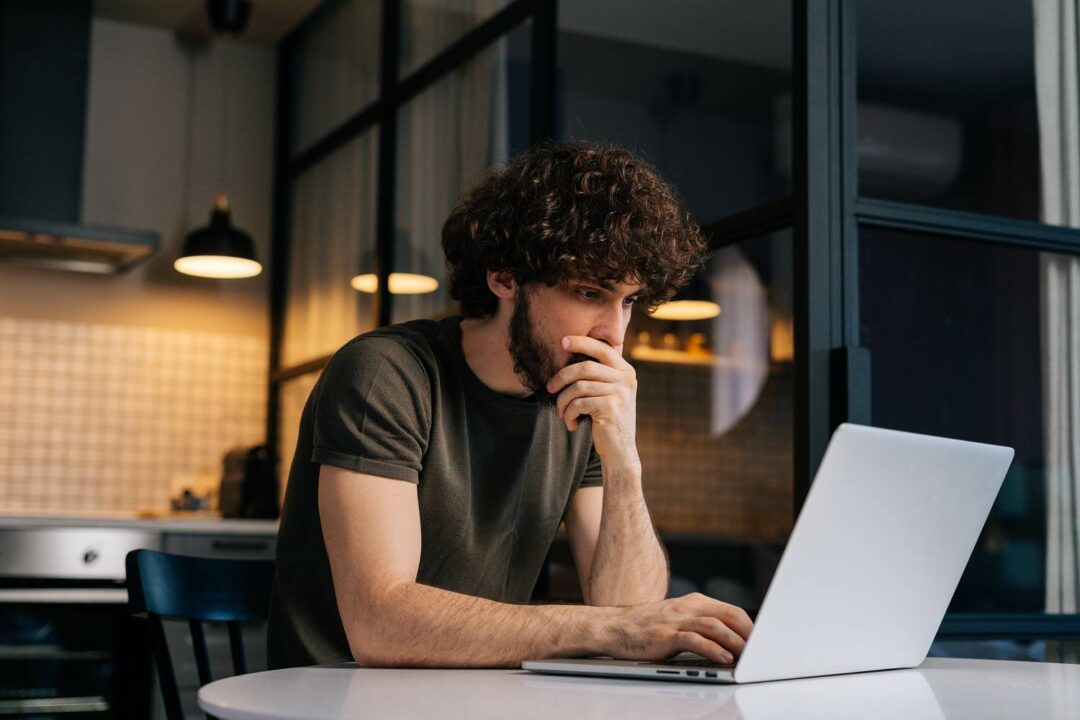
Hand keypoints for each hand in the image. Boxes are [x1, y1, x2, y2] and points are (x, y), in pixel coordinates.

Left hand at [546, 335, 637, 464]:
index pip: (602, 348)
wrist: (620, 451)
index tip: (563, 341)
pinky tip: (571, 424)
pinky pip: (578, 403)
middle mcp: (626, 379)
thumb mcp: (609, 393)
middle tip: (550, 388)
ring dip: (563, 401)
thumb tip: (570, 355)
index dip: (581, 342)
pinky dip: (569, 414)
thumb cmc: (608, 420)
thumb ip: (599, 375)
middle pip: (584, 367)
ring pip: (578, 387)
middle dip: (561, 377)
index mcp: (625, 371)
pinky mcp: (610, 407)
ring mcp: (620, 392)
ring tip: (562, 413)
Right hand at [604, 593, 753, 664]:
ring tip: (747, 657)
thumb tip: (730, 641)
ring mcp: (676, 620)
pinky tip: (723, 659)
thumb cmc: (647, 627)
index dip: (749, 626)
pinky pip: (694, 640)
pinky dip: (712, 649)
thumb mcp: (677, 619)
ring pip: (714, 627)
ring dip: (735, 642)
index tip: (762, 642)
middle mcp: (687, 608)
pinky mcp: (665, 636)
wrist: (614, 627)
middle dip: (748, 634)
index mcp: (693, 602)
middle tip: (761, 652)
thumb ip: (701, 624)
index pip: (730, 611)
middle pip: (727, 616)